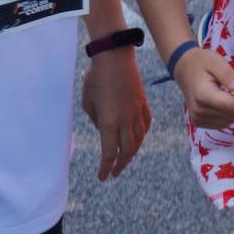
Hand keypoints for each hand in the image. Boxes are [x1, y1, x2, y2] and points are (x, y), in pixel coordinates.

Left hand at [82, 45, 151, 179]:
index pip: (109, 152)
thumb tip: (104, 127)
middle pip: (127, 150)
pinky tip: (138, 138)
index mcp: (109, 122)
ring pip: (138, 139)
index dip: (106, 167)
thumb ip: (96, 119)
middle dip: (120, 165)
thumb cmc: (95, 78)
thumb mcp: (87, 103)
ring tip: (125, 160)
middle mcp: (126, 120)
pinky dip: (142, 135)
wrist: (115, 57)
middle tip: (114, 173)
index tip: (102, 176)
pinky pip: (145, 124)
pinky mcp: (143, 102)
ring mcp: (136, 111)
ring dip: (131, 153)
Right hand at [175, 48, 233, 128]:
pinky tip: (226, 99)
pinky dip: (229, 113)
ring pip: (230, 120)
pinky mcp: (199, 122)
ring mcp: (198, 119)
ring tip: (233, 90)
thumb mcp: (216, 62)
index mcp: (202, 96)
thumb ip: (229, 75)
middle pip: (232, 114)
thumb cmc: (201, 62)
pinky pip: (223, 123)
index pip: (231, 105)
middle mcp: (198, 111)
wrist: (184, 68)